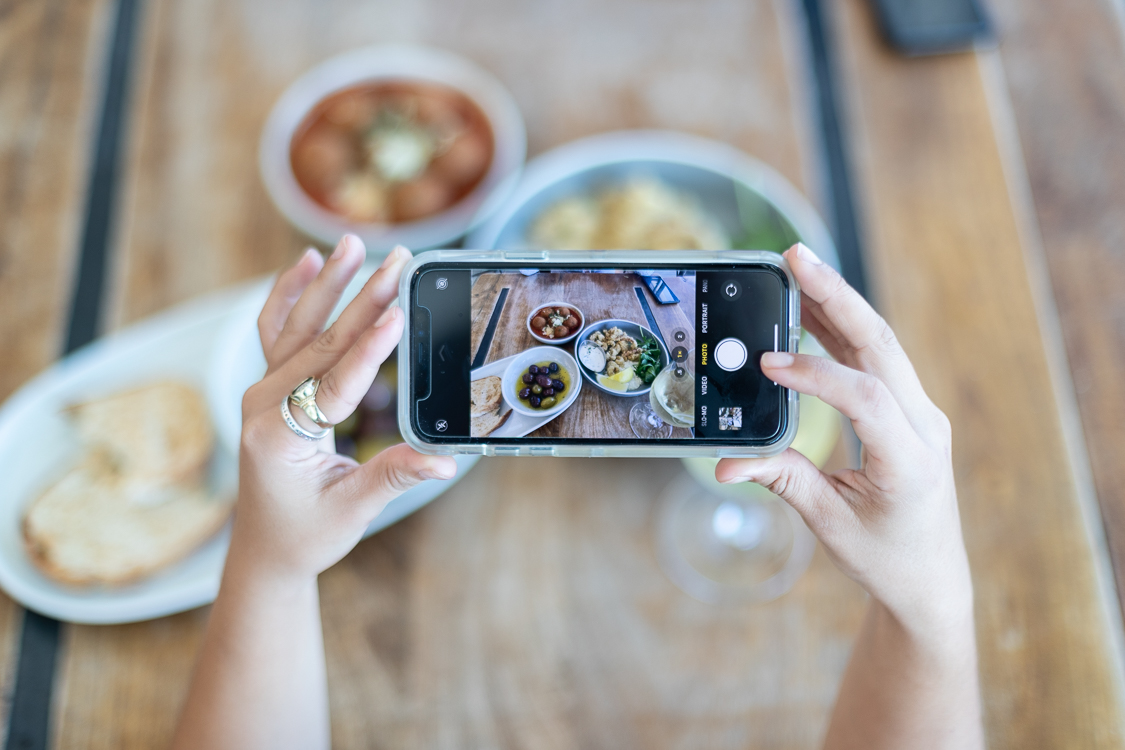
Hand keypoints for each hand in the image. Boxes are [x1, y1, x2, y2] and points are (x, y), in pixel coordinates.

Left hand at [233, 235, 455, 581]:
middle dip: (362, 299)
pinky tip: (309, 262)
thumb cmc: (306, 533)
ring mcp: (262, 392)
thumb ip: (395, 477)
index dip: (368, 351)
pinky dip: (289, 294)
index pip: (332, 384)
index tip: (396, 316)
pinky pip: (277, 330)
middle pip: (320, 343)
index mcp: (280, 437)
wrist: (265, 547)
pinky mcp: (270, 386)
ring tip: (354, 243)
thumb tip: (444, 461)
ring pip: (298, 327)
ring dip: (328, 283)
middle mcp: (263, 406)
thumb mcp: (353, 510)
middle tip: (397, 262)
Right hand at [716, 244, 971, 639]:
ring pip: (879, 342)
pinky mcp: (906, 409)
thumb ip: (782, 482)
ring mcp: (919, 412)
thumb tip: (726, 463)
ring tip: (797, 266)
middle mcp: (923, 425)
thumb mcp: (830, 524)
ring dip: (838, 301)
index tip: (769, 365)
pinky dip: (841, 327)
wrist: (930, 577)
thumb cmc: (885, 557)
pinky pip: (875, 358)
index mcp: (911, 460)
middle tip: (796, 257)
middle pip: (881, 345)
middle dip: (837, 296)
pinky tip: (810, 306)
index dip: (817, 375)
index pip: (866, 398)